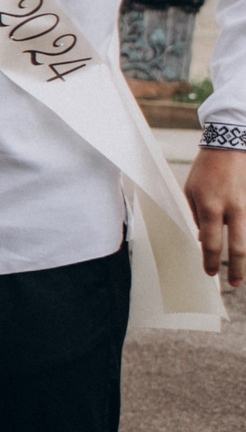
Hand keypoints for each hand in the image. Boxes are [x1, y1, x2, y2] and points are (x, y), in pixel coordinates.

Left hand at [184, 147, 245, 285]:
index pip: (212, 243)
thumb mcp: (191, 192)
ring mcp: (245, 205)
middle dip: (237, 268)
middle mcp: (231, 209)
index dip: (211, 261)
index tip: (210, 273)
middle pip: (238, 246)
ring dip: (244, 257)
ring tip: (242, 274)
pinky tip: (242, 249)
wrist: (229, 147)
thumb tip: (205, 238)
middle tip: (235, 285)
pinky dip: (244, 236)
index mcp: (210, 207)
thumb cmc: (205, 170)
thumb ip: (197, 217)